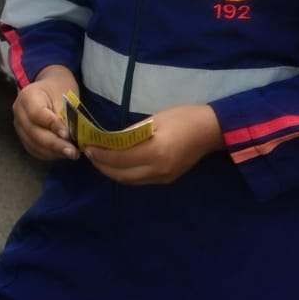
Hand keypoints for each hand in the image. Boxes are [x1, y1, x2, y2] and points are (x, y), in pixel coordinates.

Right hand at [11, 65, 79, 161]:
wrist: (50, 87)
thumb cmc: (59, 89)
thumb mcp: (65, 96)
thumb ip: (64, 116)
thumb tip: (69, 138)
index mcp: (28, 96)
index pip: (37, 114)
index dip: (52, 126)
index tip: (67, 134)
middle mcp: (19, 112)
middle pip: (34, 132)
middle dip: (54, 144)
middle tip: (73, 151)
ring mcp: (19, 125)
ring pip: (33, 144)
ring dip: (53, 152)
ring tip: (71, 153)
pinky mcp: (23, 136)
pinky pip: (34, 149)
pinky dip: (48, 154)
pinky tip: (61, 153)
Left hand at [83, 103, 223, 185]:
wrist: (210, 130)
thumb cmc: (182, 118)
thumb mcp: (153, 120)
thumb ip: (131, 134)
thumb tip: (110, 141)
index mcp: (155, 153)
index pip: (119, 159)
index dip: (101, 155)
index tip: (88, 147)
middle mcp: (158, 170)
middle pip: (121, 175)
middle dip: (102, 166)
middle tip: (90, 154)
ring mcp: (163, 177)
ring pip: (129, 181)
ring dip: (112, 172)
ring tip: (100, 159)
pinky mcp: (167, 179)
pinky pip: (140, 180)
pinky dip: (125, 173)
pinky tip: (118, 163)